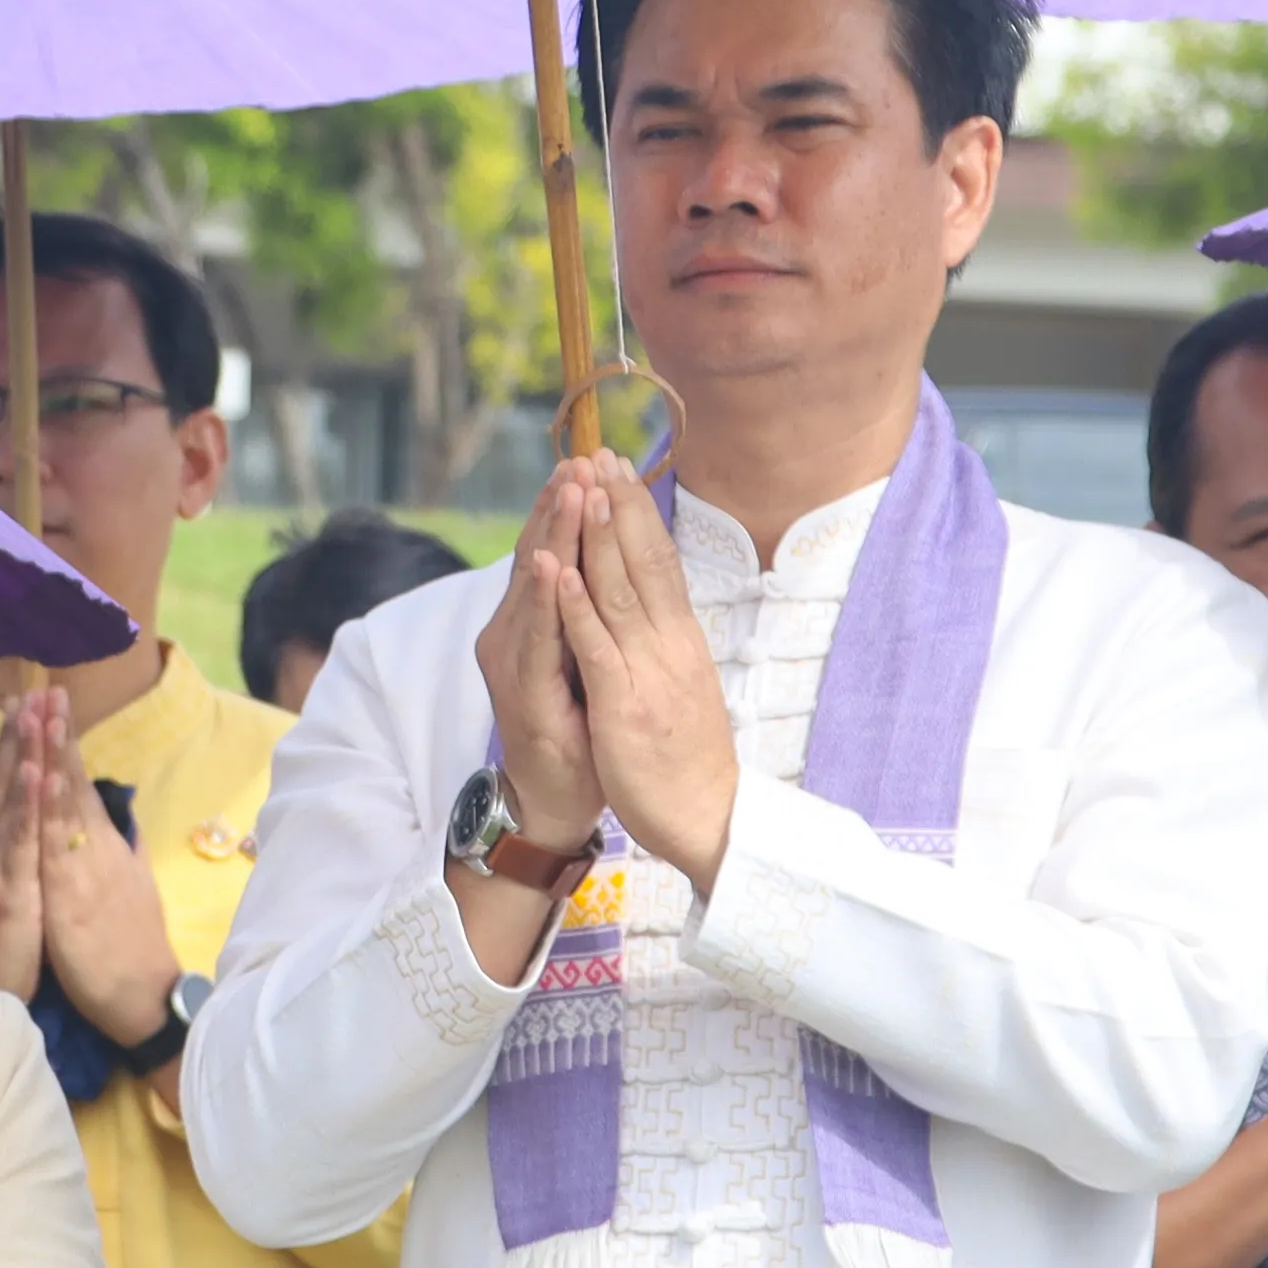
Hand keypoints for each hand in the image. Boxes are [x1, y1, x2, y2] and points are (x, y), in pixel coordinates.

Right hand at [0, 694, 51, 997]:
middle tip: (34, 688)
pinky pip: (17, 838)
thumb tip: (22, 818)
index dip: (10, 742)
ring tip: (37, 712)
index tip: (25, 701)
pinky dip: (26, 802)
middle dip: (17, 732)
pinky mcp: (2, 889)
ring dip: (23, 752)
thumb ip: (4, 851)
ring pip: (6, 799)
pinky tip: (35, 771)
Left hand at [30, 710, 180, 1047]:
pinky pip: (58, 845)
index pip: (80, 784)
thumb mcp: (129, 888)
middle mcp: (96, 848)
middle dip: (59, 732)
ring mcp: (85, 868)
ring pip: (66, 803)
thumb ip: (123, 851)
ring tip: (46, 712)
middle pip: (74, 780)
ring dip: (55, 756)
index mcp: (103, 845)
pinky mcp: (74, 894)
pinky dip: (50, 809)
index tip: (53, 701)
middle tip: (47, 684)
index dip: (66, 742)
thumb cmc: (132, 945)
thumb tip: (121, 824)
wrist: (143, 995)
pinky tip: (43, 779)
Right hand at [470, 462, 602, 864]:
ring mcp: (514, 663)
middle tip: (579, 458)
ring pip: (534, 588)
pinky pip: (537, 639)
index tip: (590, 460)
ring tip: (567, 491)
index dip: (568, 507)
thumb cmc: (574, 726)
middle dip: (559, 507)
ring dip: (552, 536)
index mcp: (533, 623)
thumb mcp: (584, 657)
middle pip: (538, 557)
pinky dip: (543, 599)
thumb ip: (584, 609)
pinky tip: (549, 563)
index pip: (552, 552)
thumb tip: (607, 556)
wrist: (556, 798)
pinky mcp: (524, 694)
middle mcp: (513, 634)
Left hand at [547, 459, 735, 895]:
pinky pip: (597, 647)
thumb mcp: (678, 682)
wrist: (706, 815)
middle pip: (644, 561)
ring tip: (582, 485)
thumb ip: (665, 640)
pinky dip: (578, 606)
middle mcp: (670, 644)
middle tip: (600, 451)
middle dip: (619, 504)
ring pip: (621, 590)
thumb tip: (655, 600)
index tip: (619, 469)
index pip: (660, 562)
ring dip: (599, 536)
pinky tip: (562, 569)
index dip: (638, 514)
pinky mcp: (626, 704)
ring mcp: (649, 671)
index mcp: (680, 638)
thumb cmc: (685, 754)